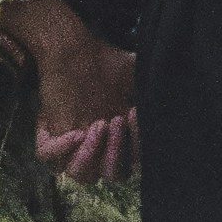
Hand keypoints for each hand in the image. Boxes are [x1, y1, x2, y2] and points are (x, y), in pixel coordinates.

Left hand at [0, 0, 138, 185]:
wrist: (73, 46)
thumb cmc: (107, 62)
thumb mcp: (138, 78)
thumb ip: (152, 95)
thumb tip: (173, 105)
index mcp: (118, 140)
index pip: (132, 163)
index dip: (135, 145)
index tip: (133, 112)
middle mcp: (96, 147)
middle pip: (110, 175)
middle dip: (116, 152)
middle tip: (114, 121)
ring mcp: (72, 143)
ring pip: (79, 175)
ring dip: (91, 155)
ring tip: (96, 126)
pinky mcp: (50, 133)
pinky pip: (48, 158)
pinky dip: (62, 149)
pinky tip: (74, 132)